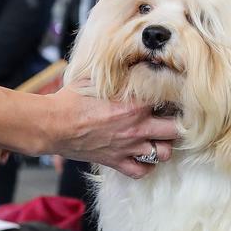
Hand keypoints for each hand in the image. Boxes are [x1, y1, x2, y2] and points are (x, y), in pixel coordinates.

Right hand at [42, 82, 180, 179]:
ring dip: (164, 146)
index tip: (171, 95)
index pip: (170, 102)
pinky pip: (141, 171)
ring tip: (158, 138)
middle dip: (177, 124)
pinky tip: (142, 155)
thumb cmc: (71, 99)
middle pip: (175, 131)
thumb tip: (129, 59)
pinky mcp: (116, 162)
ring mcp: (128, 147)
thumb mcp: (96, 78)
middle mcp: (137, 128)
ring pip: (164, 154)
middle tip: (172, 118)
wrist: (53, 125)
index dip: (174, 98)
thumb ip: (117, 71)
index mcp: (135, 105)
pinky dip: (145, 166)